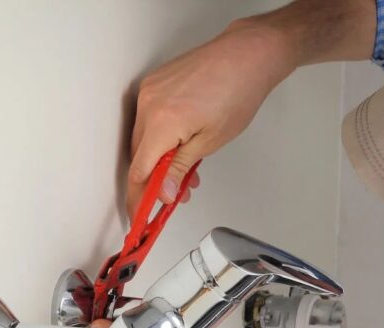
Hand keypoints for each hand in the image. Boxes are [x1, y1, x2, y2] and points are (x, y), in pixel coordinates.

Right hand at [126, 18, 294, 218]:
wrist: (245, 56)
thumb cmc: (237, 94)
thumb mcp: (210, 141)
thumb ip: (180, 168)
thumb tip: (162, 193)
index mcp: (161, 122)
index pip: (139, 171)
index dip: (138, 197)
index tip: (140, 215)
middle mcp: (148, 104)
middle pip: (140, 156)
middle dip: (155, 181)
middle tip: (174, 197)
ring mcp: (149, 91)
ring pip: (145, 138)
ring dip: (161, 160)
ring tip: (188, 175)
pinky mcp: (155, 84)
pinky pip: (150, 119)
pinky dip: (163, 138)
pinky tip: (183, 149)